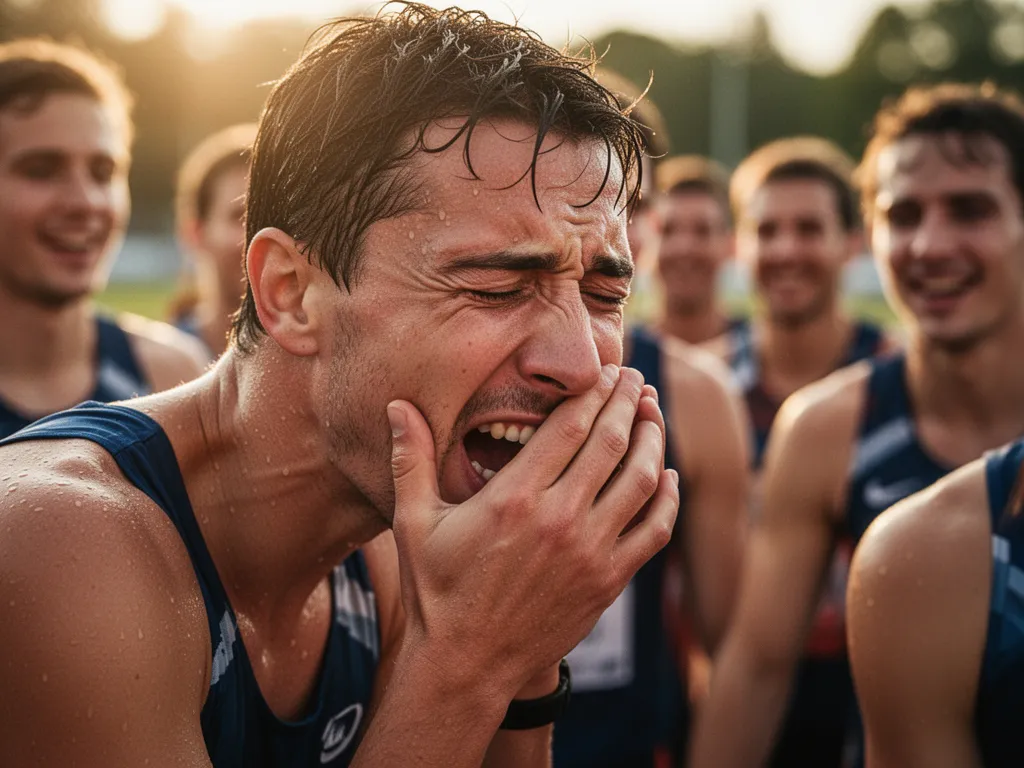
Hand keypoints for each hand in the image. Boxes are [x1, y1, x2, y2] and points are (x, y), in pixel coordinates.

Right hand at [387, 365, 679, 696]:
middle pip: (610, 442)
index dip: (593, 391)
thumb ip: (411, 459)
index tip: (604, 370)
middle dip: (627, 401)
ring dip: (653, 440)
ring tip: (653, 414)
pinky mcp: (607, 582)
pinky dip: (667, 499)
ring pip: (640, 480)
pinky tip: (667, 477)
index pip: (569, 426)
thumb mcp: (413, 523)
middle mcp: (558, 519)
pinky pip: (653, 531)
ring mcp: (589, 552)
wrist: (465, 666)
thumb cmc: (436, 591)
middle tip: (634, 377)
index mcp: (513, 498)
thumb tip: (396, 405)